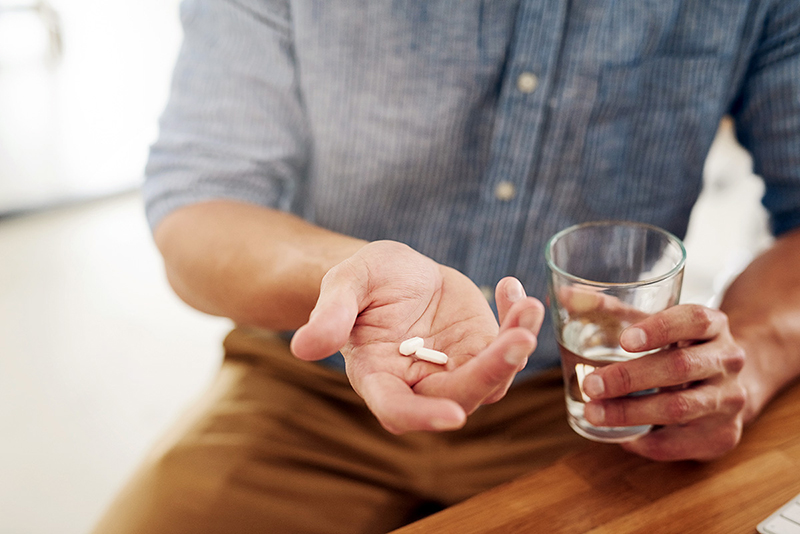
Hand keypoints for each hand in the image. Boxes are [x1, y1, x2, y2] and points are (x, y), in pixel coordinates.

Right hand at [290, 240, 544, 433]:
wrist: (393, 272)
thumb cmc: (363, 280)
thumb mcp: (346, 282)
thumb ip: (331, 313)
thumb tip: (303, 348)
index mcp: (378, 377)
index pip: (397, 409)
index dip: (423, 416)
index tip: (454, 415)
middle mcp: (419, 384)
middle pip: (458, 395)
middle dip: (491, 371)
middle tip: (518, 339)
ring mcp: (455, 369)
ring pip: (493, 377)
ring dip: (515, 346)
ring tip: (527, 306)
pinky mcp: (480, 349)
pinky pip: (507, 347)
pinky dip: (517, 321)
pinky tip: (511, 287)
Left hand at [581, 304, 746, 460]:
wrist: (727, 384)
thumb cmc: (677, 348)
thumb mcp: (652, 324)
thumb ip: (609, 309)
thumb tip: (564, 295)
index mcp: (712, 325)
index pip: (694, 320)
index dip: (660, 329)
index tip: (625, 340)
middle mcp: (727, 360)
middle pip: (680, 367)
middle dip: (630, 378)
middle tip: (590, 385)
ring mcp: (729, 399)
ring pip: (679, 407)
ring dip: (631, 412)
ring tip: (593, 413)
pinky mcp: (723, 434)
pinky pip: (680, 442)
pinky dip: (646, 441)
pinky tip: (620, 437)